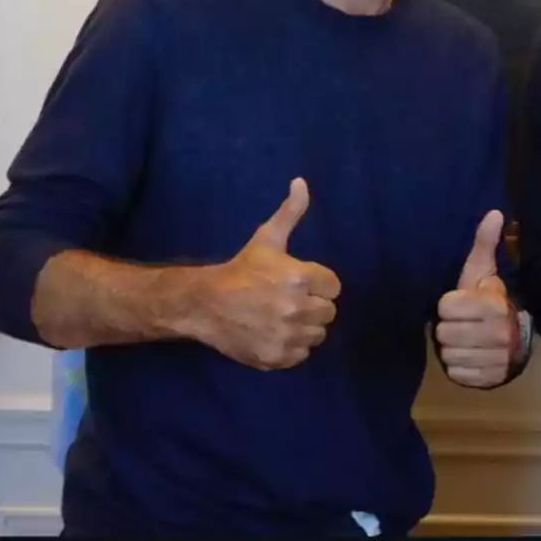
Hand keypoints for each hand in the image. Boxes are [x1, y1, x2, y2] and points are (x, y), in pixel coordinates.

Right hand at [191, 177, 340, 370]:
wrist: (206, 304)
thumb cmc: (242, 269)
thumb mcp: (267, 238)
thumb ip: (291, 212)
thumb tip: (302, 182)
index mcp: (300, 277)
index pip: (334, 286)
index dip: (320, 283)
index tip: (302, 282)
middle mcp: (297, 308)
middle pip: (329, 312)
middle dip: (314, 305)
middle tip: (291, 299)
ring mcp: (287, 336)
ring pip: (317, 335)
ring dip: (306, 327)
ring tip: (284, 317)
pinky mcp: (276, 358)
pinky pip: (301, 355)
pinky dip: (292, 347)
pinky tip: (276, 333)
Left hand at [435, 210, 518, 387]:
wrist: (514, 339)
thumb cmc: (490, 300)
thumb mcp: (484, 271)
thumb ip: (485, 243)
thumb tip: (495, 212)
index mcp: (493, 305)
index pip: (445, 307)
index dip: (449, 305)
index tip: (460, 303)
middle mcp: (497, 333)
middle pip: (444, 333)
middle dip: (449, 328)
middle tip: (462, 323)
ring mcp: (495, 359)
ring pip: (449, 355)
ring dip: (452, 349)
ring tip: (465, 340)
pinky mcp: (490, 379)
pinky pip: (457, 375)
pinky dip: (459, 368)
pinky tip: (469, 357)